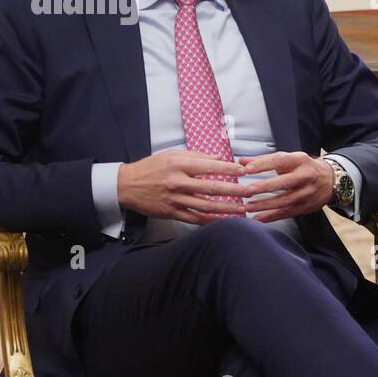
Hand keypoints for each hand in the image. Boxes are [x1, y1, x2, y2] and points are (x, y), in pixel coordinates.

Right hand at [116, 150, 250, 223]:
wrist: (126, 185)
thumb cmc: (151, 167)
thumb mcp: (173, 155)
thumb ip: (197, 156)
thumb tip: (220, 157)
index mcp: (178, 165)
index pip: (209, 166)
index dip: (228, 169)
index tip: (244, 171)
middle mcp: (177, 182)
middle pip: (211, 188)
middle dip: (234, 191)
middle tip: (251, 191)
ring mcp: (175, 199)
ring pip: (205, 206)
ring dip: (226, 209)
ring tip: (243, 210)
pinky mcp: (171, 212)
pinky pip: (194, 218)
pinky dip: (210, 220)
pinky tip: (224, 221)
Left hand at [237, 151, 334, 221]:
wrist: (331, 180)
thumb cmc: (304, 167)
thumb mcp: (288, 159)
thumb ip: (264, 160)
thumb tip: (242, 162)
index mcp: (300, 160)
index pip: (280, 161)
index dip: (263, 165)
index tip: (246, 169)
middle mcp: (305, 176)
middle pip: (284, 182)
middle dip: (264, 187)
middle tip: (246, 190)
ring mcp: (307, 193)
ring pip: (286, 200)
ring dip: (266, 205)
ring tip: (248, 207)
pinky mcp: (307, 206)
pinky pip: (288, 213)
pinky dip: (272, 216)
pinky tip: (259, 218)